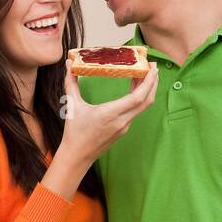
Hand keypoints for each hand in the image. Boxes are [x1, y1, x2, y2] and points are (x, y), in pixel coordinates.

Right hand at [44, 61, 158, 198]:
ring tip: (144, 74)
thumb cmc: (74, 132)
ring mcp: (124, 126)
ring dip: (146, 90)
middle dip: (153, 82)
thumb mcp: (72, 106)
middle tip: (153, 66)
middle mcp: (122, 121)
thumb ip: (71, 83)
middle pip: (146, 100)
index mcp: (111, 114)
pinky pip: (135, 111)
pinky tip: (134, 88)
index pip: (138, 97)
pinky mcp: (123, 129)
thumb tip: (68, 64)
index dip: (149, 82)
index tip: (152, 68)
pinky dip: (139, 98)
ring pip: (142, 106)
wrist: (77, 156)